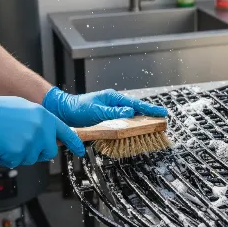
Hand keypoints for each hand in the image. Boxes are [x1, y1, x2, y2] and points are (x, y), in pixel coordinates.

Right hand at [0, 89, 85, 167]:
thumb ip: (41, 121)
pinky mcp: (19, 152)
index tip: (79, 150)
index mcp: (45, 117)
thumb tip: (49, 133)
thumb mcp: (27, 109)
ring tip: (9, 140)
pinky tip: (2, 146)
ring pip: (32, 158)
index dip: (74, 143)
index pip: (66, 132)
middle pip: (49, 151)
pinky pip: (16, 162)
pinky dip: (8, 158)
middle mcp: (42, 129)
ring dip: (20, 154)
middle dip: (39, 152)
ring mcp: (31, 141)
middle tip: (25, 145)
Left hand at [43, 87, 167, 127]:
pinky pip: (123, 120)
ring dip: (140, 120)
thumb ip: (114, 112)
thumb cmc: (78, 109)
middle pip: (136, 109)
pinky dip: (131, 124)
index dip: (150, 109)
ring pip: (131, 115)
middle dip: (149, 114)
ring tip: (152, 125)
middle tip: (161, 119)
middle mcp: (114, 102)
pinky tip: (136, 128)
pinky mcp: (108, 116)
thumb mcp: (96, 111)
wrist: (65, 111)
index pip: (136, 104)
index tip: (162, 113)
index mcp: (113, 98)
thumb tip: (130, 112)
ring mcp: (112, 109)